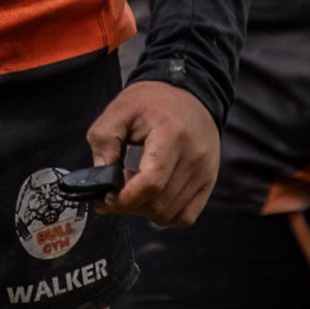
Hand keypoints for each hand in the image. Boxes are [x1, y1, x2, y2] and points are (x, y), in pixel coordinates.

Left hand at [85, 80, 219, 226]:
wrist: (188, 92)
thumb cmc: (152, 100)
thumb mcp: (120, 110)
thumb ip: (104, 139)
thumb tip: (101, 176)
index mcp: (172, 135)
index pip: (151, 183)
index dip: (125, 198)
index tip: (107, 196)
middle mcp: (194, 157)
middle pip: (159, 203)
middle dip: (129, 205)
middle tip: (112, 194)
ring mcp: (204, 172)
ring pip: (170, 213)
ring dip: (144, 210)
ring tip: (132, 189)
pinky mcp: (208, 182)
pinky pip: (185, 216)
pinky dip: (164, 214)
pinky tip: (151, 197)